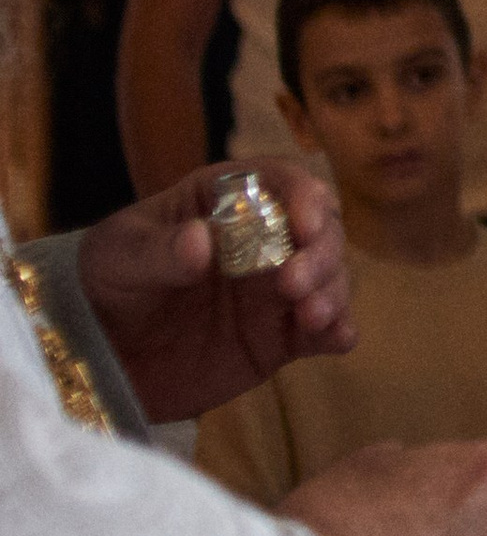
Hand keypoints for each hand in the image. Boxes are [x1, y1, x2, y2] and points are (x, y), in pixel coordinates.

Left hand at [77, 162, 353, 423]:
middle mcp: (265, 239)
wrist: (98, 353)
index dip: (304, 196)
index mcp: (228, 201)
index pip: (282, 182)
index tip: (304, 225)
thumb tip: (202, 241)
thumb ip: (158, 251)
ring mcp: (277, 289)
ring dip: (332, 291)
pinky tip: (338, 338)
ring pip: (330, 277)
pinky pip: (324, 329)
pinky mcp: (282, 334)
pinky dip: (340, 331)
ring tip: (312, 317)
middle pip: (320, 229)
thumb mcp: (116, 257)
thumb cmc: (106, 282)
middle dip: (320, 253)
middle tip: (294, 284)